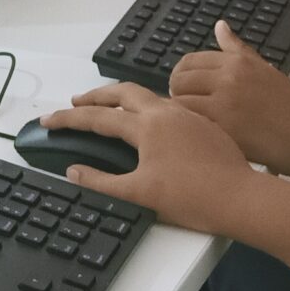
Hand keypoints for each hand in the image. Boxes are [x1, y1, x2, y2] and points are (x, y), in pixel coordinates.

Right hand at [41, 83, 270, 235]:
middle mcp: (167, 112)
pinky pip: (170, 105)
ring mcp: (188, 116)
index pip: (98, 117)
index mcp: (147, 126)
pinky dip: (149, 107)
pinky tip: (151, 122)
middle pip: (122, 93)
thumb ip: (102, 182)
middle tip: (76, 102)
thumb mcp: (139, 194)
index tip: (48, 120)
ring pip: (148, 96)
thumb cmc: (192, 198)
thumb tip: (74, 171)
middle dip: (96, 96)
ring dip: (124, 98)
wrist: (241, 197)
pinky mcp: (205, 125)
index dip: (69, 119)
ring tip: (110, 107)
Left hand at [170, 23, 289, 179]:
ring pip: (179, 100)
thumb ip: (237, 49)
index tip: (185, 87)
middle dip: (177, 92)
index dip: (182, 75)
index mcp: (238, 62)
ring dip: (179, 112)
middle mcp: (229, 77)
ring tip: (189, 122)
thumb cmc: (287, 107)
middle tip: (185, 106)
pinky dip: (187, 127)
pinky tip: (196, 134)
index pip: (190, 61)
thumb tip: (220, 25)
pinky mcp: (222, 127)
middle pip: (180, 79)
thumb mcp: (264, 69)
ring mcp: (224, 102)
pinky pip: (189, 121)